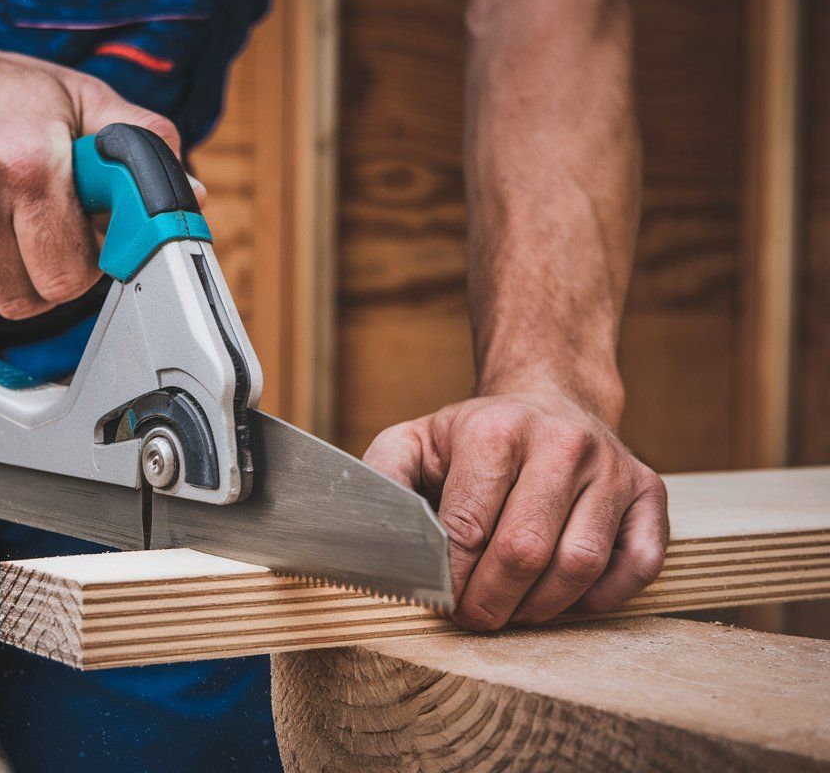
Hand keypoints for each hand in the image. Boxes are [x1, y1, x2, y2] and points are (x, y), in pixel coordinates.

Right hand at [0, 47, 194, 318]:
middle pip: (30, 299)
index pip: (70, 276)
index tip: (84, 243)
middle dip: (51, 280)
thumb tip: (190, 193)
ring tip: (16, 240)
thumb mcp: (82, 99)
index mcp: (29, 166)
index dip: (87, 267)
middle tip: (51, 243)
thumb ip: (142, 142)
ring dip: (12, 285)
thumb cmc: (2, 93)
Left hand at [364, 391, 667, 629]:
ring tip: (513, 610)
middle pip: (525, 551)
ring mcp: (613, 469)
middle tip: (474, 617)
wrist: (550, 398)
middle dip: (491, 601)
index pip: (469, 527)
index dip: (451, 578)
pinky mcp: (651, 494)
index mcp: (497, 430)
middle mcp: (561, 444)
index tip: (440, 599)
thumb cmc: (475, 436)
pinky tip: (565, 595)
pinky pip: (637, 567)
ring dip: (540, 606)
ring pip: (580, 565)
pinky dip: (599, 597)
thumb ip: (383, 477)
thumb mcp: (415, 440)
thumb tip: (363, 525)